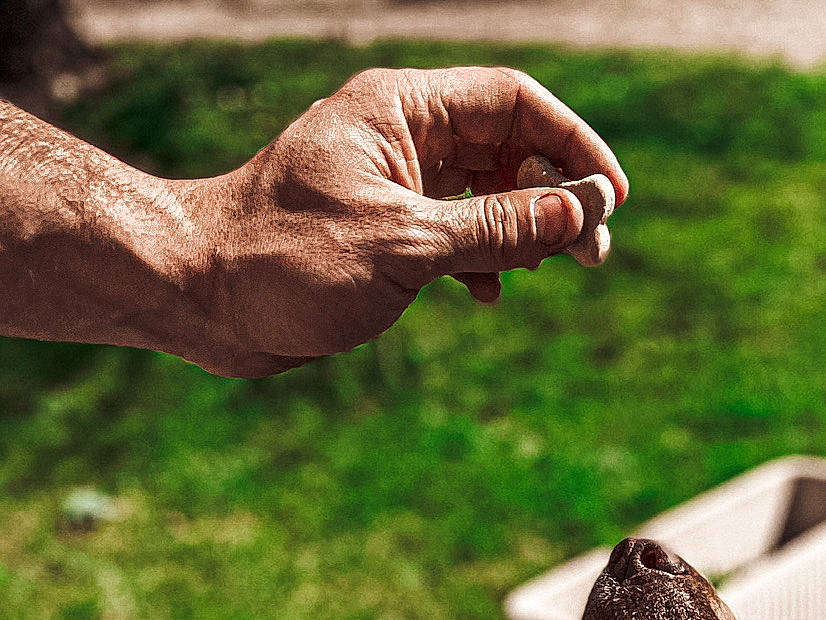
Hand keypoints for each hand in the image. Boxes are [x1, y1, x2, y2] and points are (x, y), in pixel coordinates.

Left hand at [177, 67, 627, 374]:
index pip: (512, 102)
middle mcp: (400, 137)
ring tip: (552, 270)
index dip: (571, 144)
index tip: (610, 197)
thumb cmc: (285, 259)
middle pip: (508, 146)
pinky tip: (490, 294)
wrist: (203, 298)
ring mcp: (392, 184)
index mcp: (401, 111)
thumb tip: (574, 214)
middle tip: (592, 252)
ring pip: (485, 193)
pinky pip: (456, 232)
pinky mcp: (382, 231)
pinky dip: (484, 260)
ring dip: (525, 231)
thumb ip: (495, 229)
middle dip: (556, 195)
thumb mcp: (404, 245)